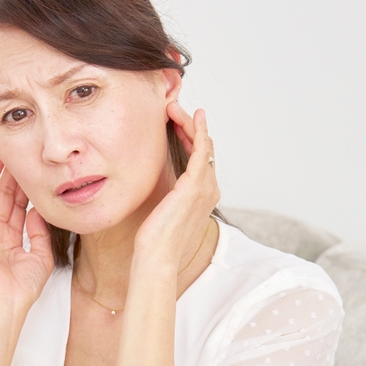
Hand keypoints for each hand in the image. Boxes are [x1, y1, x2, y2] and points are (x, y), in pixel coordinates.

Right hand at [0, 153, 54, 317]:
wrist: (6, 302)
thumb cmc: (23, 287)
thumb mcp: (41, 256)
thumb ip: (40, 232)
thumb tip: (37, 210)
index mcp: (11, 238)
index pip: (15, 205)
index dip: (21, 186)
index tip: (28, 167)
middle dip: (6, 176)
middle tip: (12, 153)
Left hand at [134, 103, 219, 268]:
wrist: (156, 257)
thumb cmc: (155, 239)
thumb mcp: (161, 210)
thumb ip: (165, 194)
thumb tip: (156, 185)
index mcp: (203, 195)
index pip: (201, 158)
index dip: (189, 136)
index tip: (174, 121)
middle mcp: (210, 189)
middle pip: (205, 147)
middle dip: (189, 125)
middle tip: (172, 108)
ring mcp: (206, 187)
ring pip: (203, 144)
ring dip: (190, 123)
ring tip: (173, 108)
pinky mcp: (196, 185)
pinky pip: (201, 150)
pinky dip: (197, 131)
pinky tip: (189, 117)